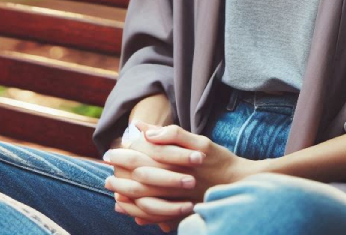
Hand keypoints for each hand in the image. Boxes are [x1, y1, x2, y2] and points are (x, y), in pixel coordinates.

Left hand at [105, 119, 254, 230]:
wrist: (239, 184)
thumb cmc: (218, 159)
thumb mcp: (199, 141)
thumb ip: (173, 134)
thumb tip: (146, 130)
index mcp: (178, 162)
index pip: (145, 156)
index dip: (125, 153)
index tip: (110, 151)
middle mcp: (176, 182)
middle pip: (140, 178)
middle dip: (121, 173)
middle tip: (106, 168)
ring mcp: (177, 200)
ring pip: (144, 200)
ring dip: (126, 194)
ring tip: (112, 189)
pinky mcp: (180, 213)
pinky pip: (155, 216)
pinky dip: (139, 213)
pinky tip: (128, 209)